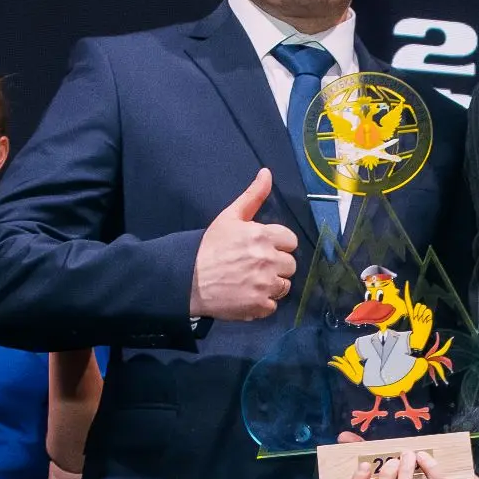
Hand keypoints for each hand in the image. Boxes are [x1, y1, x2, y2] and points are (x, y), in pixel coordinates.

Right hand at [190, 170, 298, 320]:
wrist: (188, 280)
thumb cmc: (209, 247)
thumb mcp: (229, 217)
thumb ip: (253, 196)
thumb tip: (267, 172)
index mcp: (264, 236)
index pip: (291, 241)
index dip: (278, 245)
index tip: (263, 248)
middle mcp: (268, 260)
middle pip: (290, 265)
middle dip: (276, 265)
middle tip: (255, 266)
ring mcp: (265, 285)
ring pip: (284, 286)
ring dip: (271, 285)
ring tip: (251, 281)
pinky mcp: (259, 306)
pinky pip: (273, 306)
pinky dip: (262, 303)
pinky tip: (247, 295)